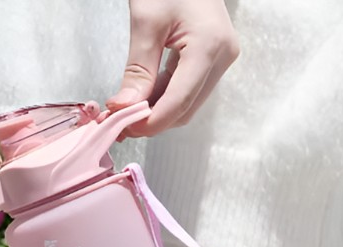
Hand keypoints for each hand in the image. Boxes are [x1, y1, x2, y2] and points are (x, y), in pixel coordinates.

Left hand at [106, 0, 238, 137]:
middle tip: (119, 122)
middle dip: (153, 121)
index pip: (179, 103)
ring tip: (126, 110)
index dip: (151, 123)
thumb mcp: (146, 22)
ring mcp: (221, 58)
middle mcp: (222, 57)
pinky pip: (188, 89)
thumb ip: (137, 70)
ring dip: (157, 112)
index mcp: (209, 46)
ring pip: (187, 103)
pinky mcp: (214, 58)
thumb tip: (123, 109)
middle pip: (185, 109)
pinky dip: (164, 97)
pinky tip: (142, 96)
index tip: (122, 128)